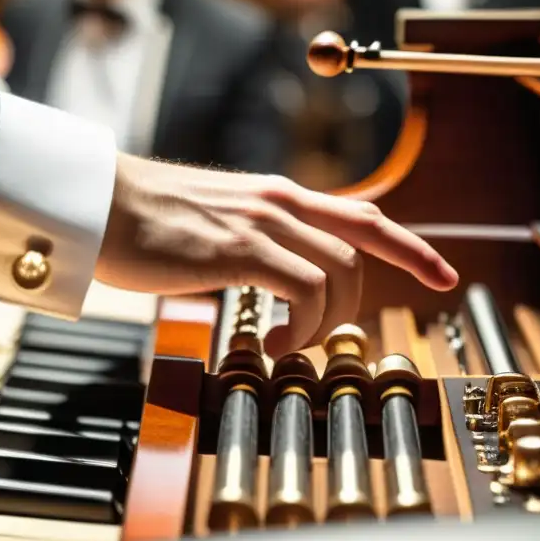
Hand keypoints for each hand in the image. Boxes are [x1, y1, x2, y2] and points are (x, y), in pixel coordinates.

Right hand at [95, 154, 458, 357]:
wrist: (97, 202)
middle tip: (340, 336)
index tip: (442, 273)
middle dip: (368, 298)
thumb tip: (259, 278)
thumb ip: (244, 242)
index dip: (411, 247)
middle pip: (364, 245)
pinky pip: (304, 291)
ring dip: (329, 319)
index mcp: (274, 195)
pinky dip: (303, 326)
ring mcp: (262, 222)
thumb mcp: (208, 222)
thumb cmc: (139, 219)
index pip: (363, 214)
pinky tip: (273, 346)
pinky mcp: (239, 248)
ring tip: (292, 345)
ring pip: (341, 270)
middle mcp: (278, 201)